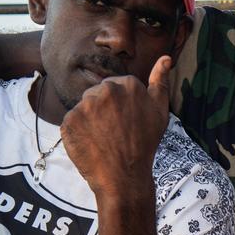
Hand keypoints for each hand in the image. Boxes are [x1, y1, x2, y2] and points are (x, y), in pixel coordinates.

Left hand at [61, 55, 171, 193]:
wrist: (124, 176)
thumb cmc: (144, 144)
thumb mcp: (160, 111)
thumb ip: (161, 81)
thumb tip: (165, 57)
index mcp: (127, 84)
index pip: (115, 86)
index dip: (119, 106)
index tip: (125, 122)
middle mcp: (104, 90)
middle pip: (97, 94)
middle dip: (102, 109)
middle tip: (113, 132)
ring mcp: (84, 105)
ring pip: (84, 108)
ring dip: (90, 120)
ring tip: (102, 138)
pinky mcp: (68, 121)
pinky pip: (71, 122)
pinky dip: (77, 132)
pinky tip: (90, 144)